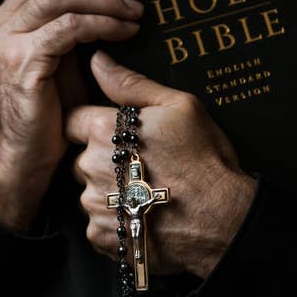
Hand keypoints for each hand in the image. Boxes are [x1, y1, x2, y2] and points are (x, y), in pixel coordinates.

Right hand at [0, 0, 144, 230]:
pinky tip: (125, 29)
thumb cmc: (52, 105)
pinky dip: (103, 22)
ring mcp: (8, 41)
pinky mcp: (23, 61)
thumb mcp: (61, 53)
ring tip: (136, 8)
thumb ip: (70, 20)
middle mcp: (2, 21)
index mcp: (10, 15)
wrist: (30, 152)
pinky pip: (69, 27)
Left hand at [66, 51, 257, 277]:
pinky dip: (115, 221)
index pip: (72, 120)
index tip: (113, 134)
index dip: (91, 124)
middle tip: (139, 165)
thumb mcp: (177, 107)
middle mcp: (91, 167)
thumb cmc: (204, 159)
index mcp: (103, 130)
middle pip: (80, 158)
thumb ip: (130, 83)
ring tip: (145, 192)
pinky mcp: (102, 236)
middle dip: (101, 160)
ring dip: (108, 192)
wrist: (224, 218)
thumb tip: (97, 60)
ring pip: (88, 192)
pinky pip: (98, 224)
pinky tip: (143, 215)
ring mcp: (95, 205)